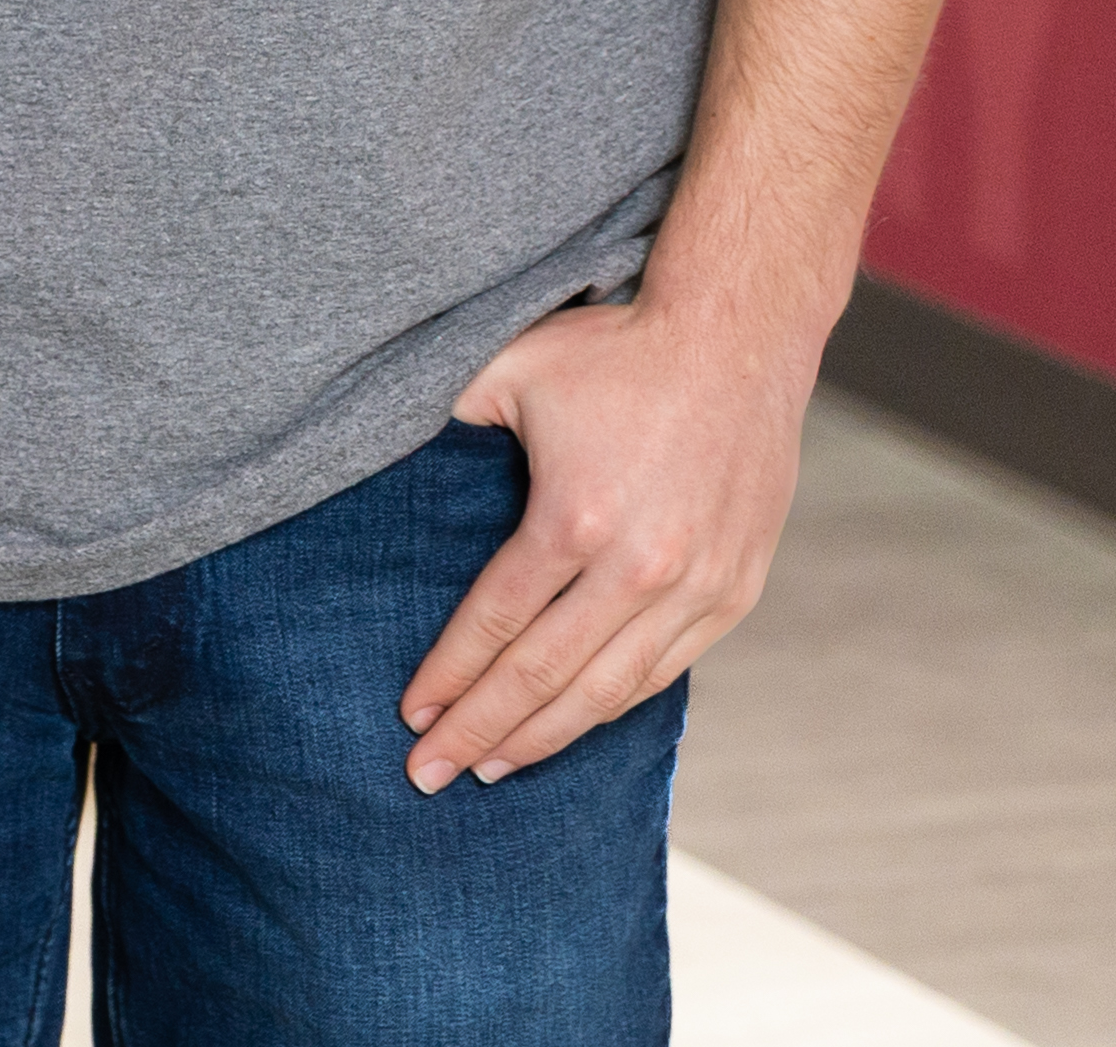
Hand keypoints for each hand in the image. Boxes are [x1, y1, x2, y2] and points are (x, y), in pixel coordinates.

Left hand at [401, 294, 806, 793]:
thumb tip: (378, 449)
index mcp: (574, 518)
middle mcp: (640, 567)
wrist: (738, 339)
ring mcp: (697, 586)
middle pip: (543, 675)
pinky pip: (665, 671)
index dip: (449, 675)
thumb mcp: (509, 367)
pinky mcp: (735, 591)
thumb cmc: (612, 349)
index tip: (410, 715)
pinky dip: (613, 706)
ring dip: (547, 736)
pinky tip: (574, 726)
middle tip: (428, 777)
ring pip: (608, 689)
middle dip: (481, 731)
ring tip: (494, 769)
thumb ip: (447, 418)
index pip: (494, 622)